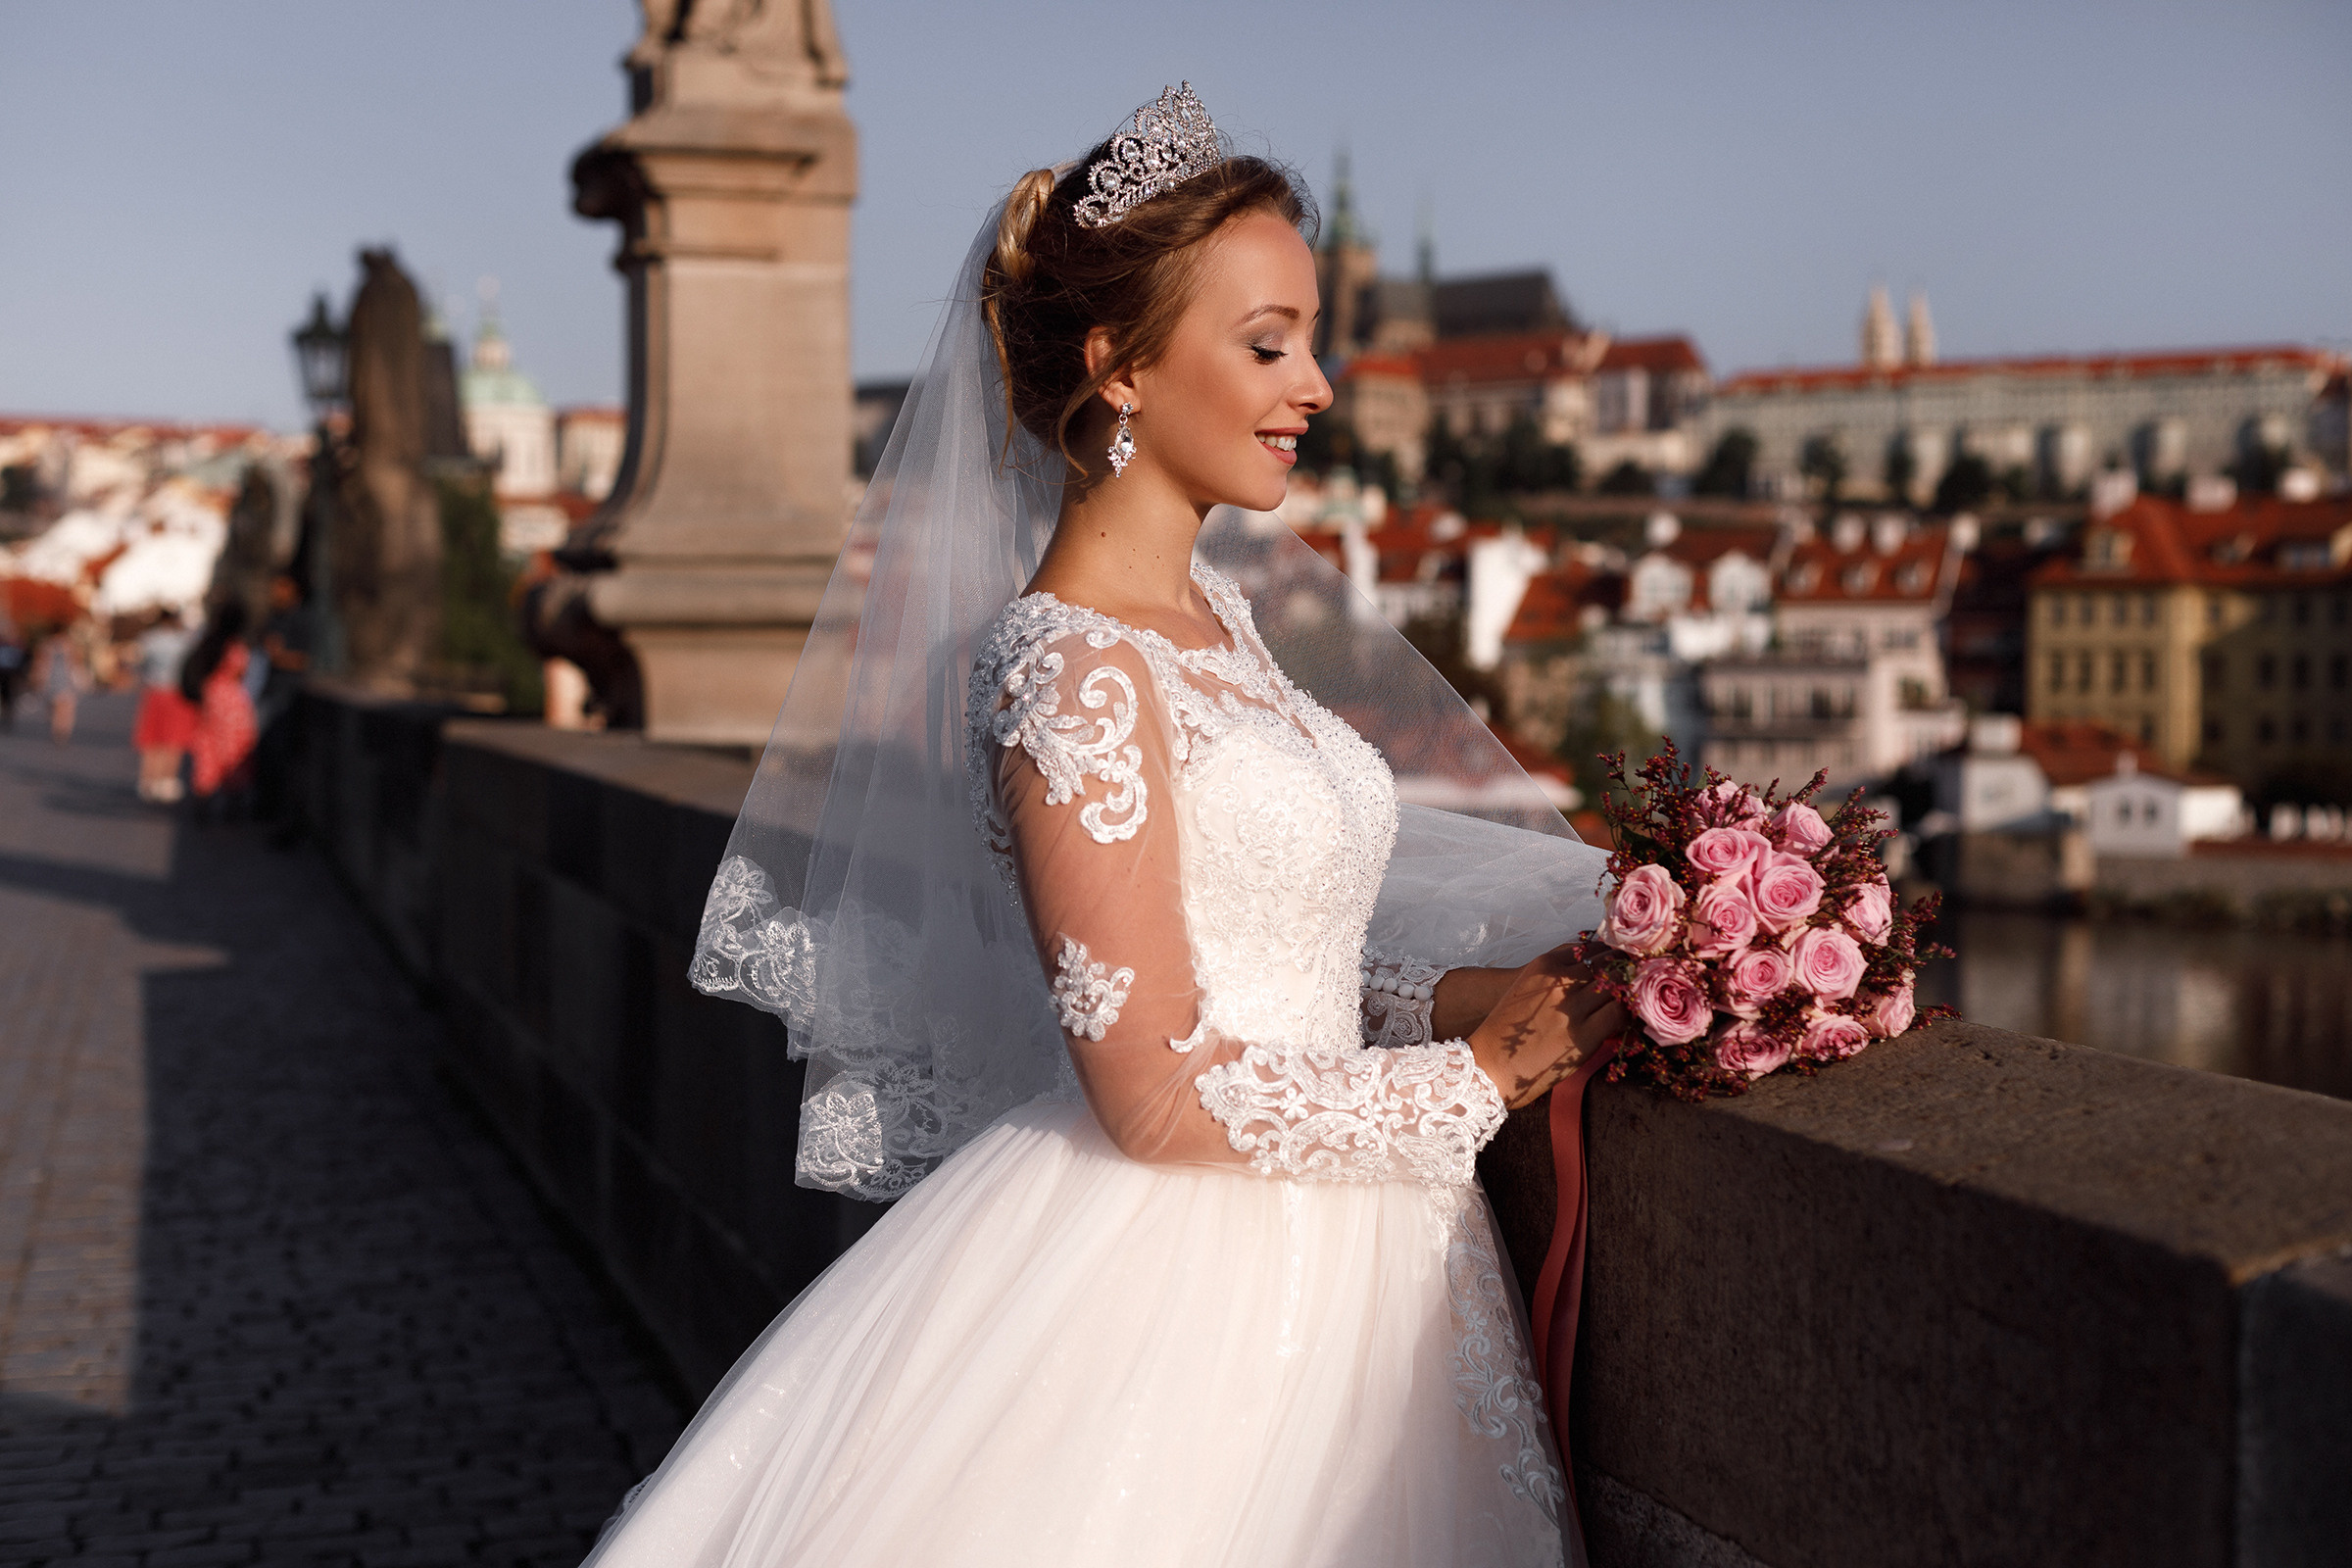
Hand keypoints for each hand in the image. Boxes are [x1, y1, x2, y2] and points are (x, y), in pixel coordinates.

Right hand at [1465, 946, 1628, 1110]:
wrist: (1488, 1066)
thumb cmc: (1507, 1031)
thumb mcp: (1527, 989)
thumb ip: (1556, 977)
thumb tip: (1593, 973)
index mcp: (1544, 965)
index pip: (1591, 947)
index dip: (1609, 956)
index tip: (1619, 966)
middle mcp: (1559, 981)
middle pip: (1608, 962)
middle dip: (1624, 970)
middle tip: (1634, 982)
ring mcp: (1572, 1008)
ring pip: (1617, 985)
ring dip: (1628, 992)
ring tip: (1631, 1002)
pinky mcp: (1583, 1036)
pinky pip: (1618, 1014)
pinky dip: (1627, 1015)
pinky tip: (1624, 1022)